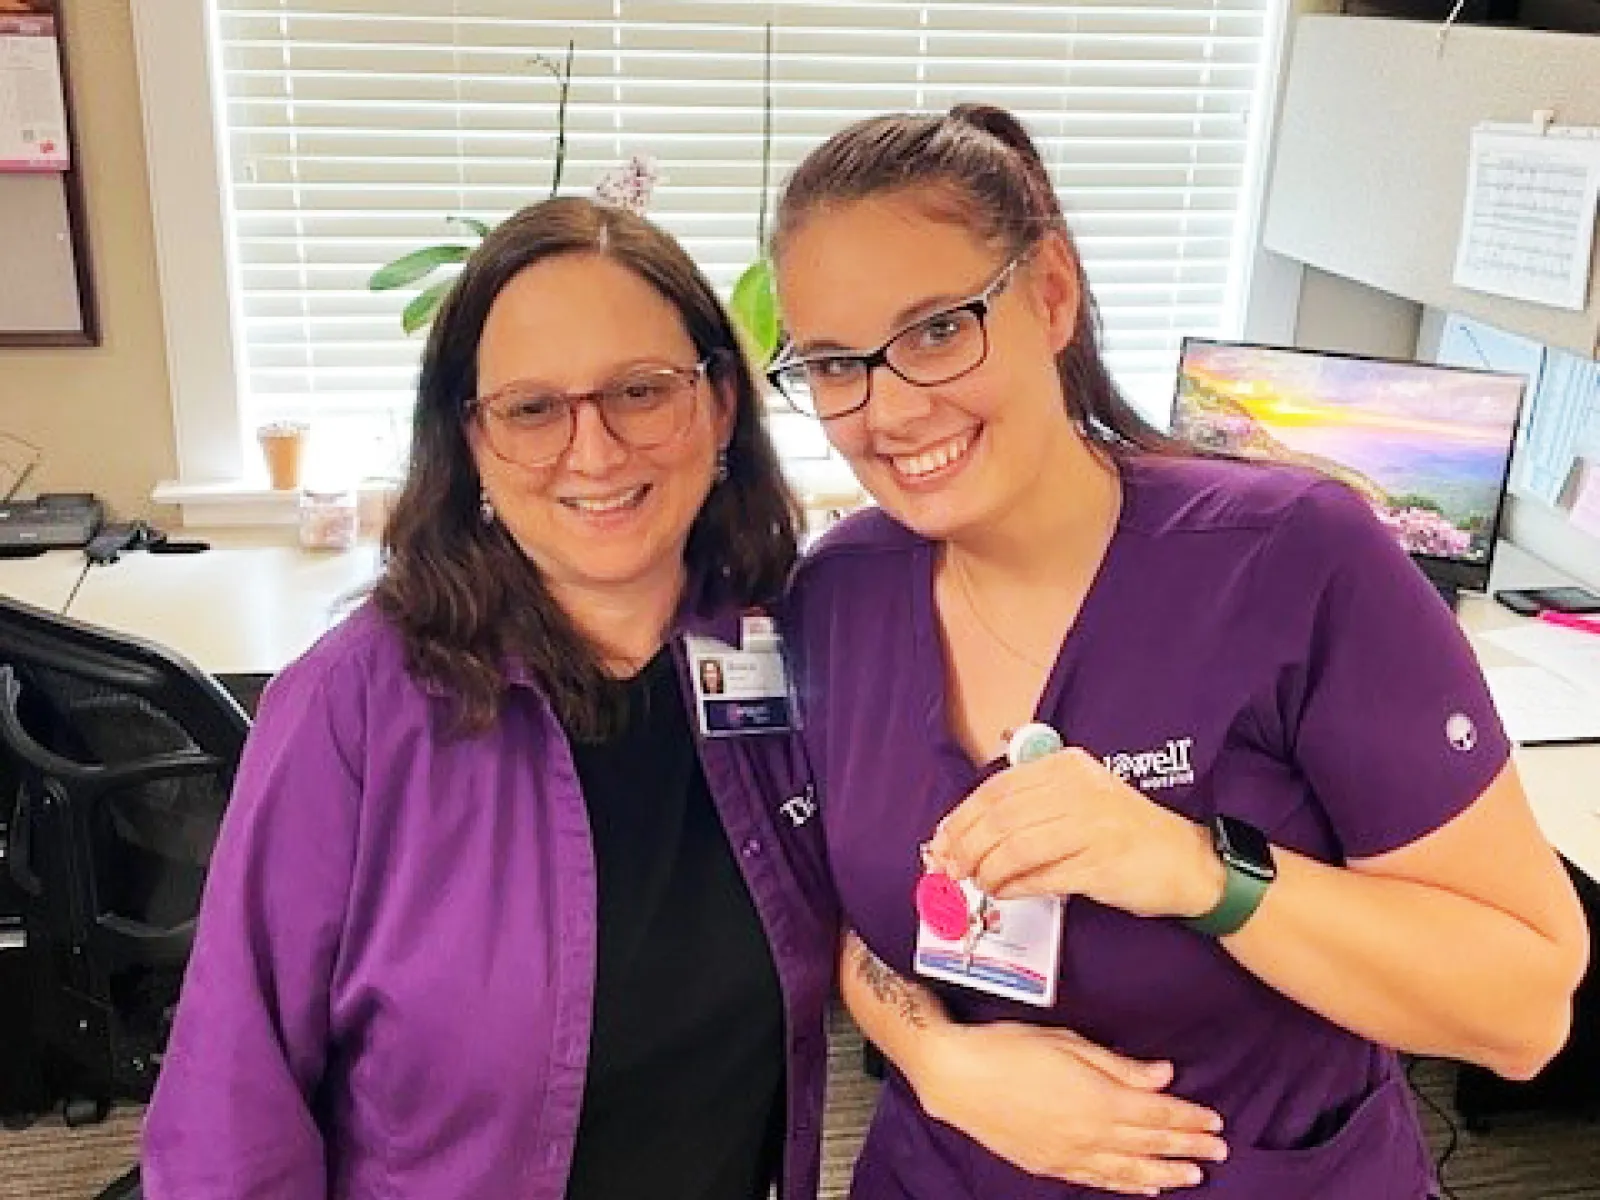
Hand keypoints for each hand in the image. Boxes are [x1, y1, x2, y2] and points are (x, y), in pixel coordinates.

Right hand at [913, 1022, 1227, 1194]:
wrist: (957, 1077)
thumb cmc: (1010, 1049)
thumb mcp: (1068, 1042)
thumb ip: (1118, 1064)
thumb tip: (1163, 1074)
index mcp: (1099, 1099)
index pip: (1158, 1113)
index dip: (1190, 1119)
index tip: (1215, 1122)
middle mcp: (1090, 1133)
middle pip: (1150, 1143)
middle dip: (1188, 1147)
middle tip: (1219, 1152)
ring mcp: (1069, 1154)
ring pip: (1129, 1169)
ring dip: (1165, 1173)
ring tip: (1193, 1177)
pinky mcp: (1049, 1165)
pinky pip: (1097, 1180)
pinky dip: (1125, 1185)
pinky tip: (1143, 1186)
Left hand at [926, 747, 1224, 919]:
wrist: (1187, 862)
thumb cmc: (1125, 833)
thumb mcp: (1080, 799)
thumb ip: (1031, 807)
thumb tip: (967, 831)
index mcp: (1068, 767)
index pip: (997, 789)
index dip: (961, 817)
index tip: (941, 840)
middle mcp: (1079, 790)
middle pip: (1000, 818)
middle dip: (965, 847)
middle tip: (949, 868)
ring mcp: (1092, 826)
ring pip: (1014, 847)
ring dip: (986, 870)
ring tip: (977, 883)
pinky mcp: (1100, 864)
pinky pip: (1040, 876)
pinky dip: (1013, 887)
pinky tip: (1002, 892)